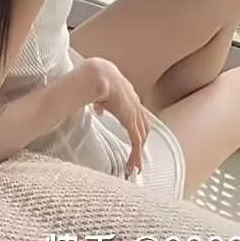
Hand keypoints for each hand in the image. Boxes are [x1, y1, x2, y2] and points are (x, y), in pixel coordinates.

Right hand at [82, 57, 149, 175]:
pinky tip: (132, 164)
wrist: (97, 74)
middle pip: (144, 126)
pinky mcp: (130, 119)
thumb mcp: (100, 92)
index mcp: (128, 95)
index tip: (135, 142)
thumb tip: (100, 109)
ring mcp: (133, 111)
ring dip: (138, 153)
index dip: (138, 129)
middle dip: (141, 143)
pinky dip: (135, 154)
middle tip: (136, 160)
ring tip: (134, 166)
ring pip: (141, 136)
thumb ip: (102, 102)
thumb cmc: (95, 79)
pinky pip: (135, 140)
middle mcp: (135, 103)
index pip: (138, 114)